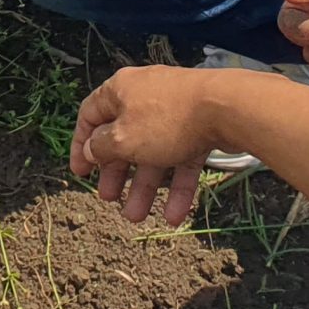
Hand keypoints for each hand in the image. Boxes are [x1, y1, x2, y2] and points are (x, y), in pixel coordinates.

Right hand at [69, 66, 223, 229]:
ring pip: (153, 153)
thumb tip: (92, 149)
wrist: (227, 107)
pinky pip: (181, 158)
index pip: (90, 115)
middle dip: (117, 173)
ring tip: (137, 217)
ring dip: (145, 187)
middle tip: (109, 198)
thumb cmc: (166, 120)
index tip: (80, 172)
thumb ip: (102, 148)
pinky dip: (177, 186)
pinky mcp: (199, 127)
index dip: (81, 145)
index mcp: (120, 91)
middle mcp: (145, 97)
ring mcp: (174, 112)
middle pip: (123, 138)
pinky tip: (175, 216)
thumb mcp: (124, 139)